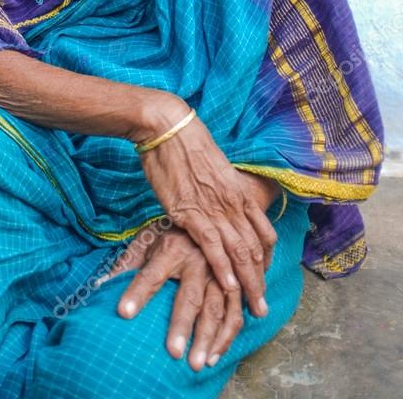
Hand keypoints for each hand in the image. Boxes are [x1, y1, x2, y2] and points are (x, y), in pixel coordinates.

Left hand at [98, 225, 243, 370]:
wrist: (206, 218)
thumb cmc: (169, 235)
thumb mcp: (146, 239)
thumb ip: (127, 263)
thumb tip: (100, 285)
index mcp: (171, 248)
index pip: (150, 274)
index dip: (138, 292)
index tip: (123, 313)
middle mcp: (197, 260)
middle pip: (189, 296)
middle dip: (181, 325)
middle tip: (172, 352)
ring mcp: (219, 273)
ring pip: (216, 308)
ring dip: (207, 338)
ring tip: (195, 364)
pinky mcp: (233, 284)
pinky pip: (234, 313)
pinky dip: (226, 337)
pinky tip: (213, 356)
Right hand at [131, 99, 277, 316]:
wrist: (167, 126)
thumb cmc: (186, 141)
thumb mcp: (214, 165)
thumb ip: (221, 187)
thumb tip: (220, 198)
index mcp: (239, 191)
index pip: (264, 233)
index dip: (267, 259)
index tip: (264, 278)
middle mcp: (232, 203)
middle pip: (255, 250)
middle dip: (260, 281)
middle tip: (262, 307)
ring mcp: (213, 208)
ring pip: (239, 252)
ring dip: (247, 283)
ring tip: (252, 307)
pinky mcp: (189, 211)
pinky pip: (212, 245)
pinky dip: (221, 267)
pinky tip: (227, 286)